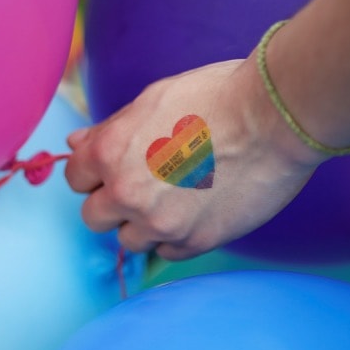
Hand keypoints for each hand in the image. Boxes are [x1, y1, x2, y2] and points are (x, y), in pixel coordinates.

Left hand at [65, 58, 324, 260]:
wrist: (275, 117)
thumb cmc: (216, 96)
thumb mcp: (152, 100)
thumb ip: (110, 129)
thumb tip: (75, 142)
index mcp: (109, 152)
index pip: (74, 179)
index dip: (94, 174)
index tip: (114, 171)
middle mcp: (126, 192)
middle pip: (94, 218)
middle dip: (113, 204)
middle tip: (145, 187)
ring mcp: (159, 222)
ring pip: (128, 240)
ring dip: (143, 224)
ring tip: (176, 197)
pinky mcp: (194, 241)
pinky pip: (166, 252)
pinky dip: (175, 236)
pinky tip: (195, 211)